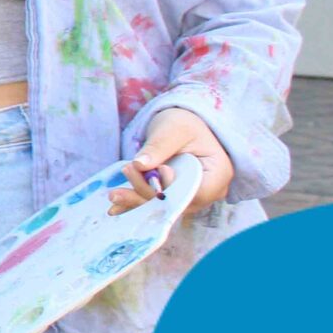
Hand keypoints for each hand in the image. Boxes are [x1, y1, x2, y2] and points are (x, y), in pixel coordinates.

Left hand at [108, 107, 235, 216]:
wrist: (181, 128)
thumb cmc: (184, 124)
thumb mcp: (173, 129)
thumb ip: (158, 146)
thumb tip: (140, 165)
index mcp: (219, 174)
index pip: (194, 190)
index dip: (172, 186)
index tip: (156, 171)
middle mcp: (209, 192)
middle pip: (177, 202)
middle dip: (148, 194)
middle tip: (123, 179)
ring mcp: (192, 198)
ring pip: (163, 206)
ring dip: (138, 202)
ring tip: (114, 195)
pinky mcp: (175, 198)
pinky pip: (155, 205)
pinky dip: (136, 204)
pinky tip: (116, 208)